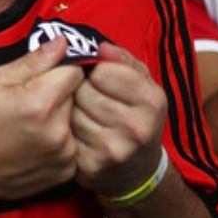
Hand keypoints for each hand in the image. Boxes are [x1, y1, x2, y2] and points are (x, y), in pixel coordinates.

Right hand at [0, 38, 83, 202]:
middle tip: (31, 103)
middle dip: (59, 93)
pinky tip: (36, 142)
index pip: (75, 71)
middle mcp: (58, 131)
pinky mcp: (66, 171)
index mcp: (39, 103)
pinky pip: (74, 142)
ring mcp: (64, 155)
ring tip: (32, 124)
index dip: (59, 69)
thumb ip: (33, 61)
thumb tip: (62, 42)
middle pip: (77, 96)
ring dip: (61, 117)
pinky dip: (61, 139)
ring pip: (77, 119)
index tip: (43, 77)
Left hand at [71, 42, 165, 197]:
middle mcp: (137, 128)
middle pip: (84, 91)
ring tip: (86, 114)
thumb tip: (101, 48)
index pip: (103, 71)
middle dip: (82, 90)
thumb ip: (123, 59)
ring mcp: (114, 150)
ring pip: (71, 112)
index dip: (95, 70)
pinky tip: (80, 133)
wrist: (137, 170)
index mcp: (152, 100)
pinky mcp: (91, 167)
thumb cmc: (135, 114)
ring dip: (73, 110)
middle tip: (90, 97)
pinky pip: (64, 135)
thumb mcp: (142, 83)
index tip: (99, 77)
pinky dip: (67, 131)